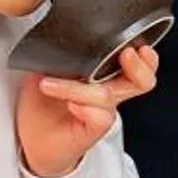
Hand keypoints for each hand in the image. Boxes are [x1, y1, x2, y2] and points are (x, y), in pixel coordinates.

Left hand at [16, 40, 158, 177]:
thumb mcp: (45, 70)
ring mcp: (103, 111)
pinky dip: (85, 109)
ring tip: (49, 85)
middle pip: (142, 80)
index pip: (137, 63)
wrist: (34, 140)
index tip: (132, 45)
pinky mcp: (94, 129)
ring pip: (108, 95)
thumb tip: (53, 38)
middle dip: (139, 66)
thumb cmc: (43, 106)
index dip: (144, 56)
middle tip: (127, 54)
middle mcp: (108, 93)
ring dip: (79, 88)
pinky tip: (70, 106)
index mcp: (104, 75)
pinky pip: (100, 117)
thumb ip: (56, 55)